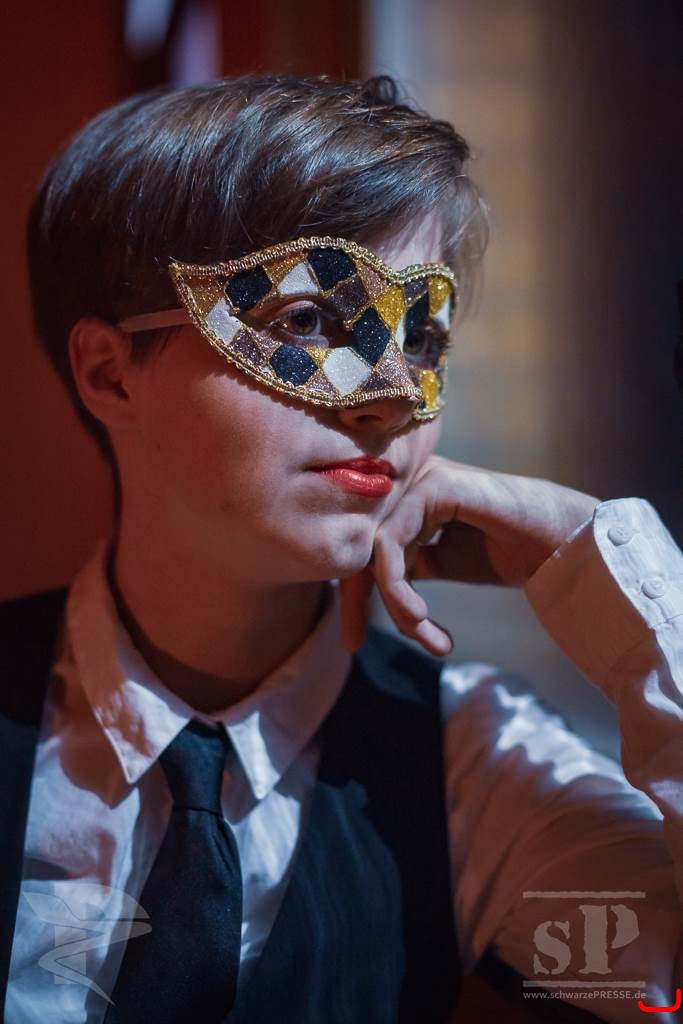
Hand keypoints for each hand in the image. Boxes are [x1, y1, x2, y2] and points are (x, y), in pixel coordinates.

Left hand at [339, 454, 599, 655]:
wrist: (562, 546)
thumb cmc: (509, 552)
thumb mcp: (440, 562)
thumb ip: (404, 564)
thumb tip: (362, 586)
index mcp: (407, 495)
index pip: (362, 542)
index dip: (353, 591)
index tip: (353, 639)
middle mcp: (409, 480)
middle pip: (359, 544)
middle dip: (355, 599)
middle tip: (355, 641)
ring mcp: (421, 478)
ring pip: (375, 549)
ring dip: (394, 602)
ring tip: (422, 632)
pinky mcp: (434, 486)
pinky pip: (392, 544)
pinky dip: (398, 588)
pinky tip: (420, 617)